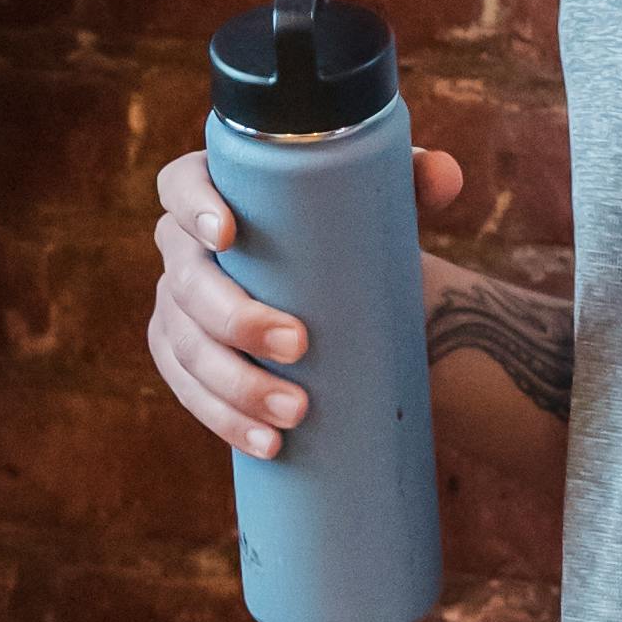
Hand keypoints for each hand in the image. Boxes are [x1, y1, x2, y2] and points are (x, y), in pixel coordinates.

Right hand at [149, 138, 466, 450]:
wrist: (340, 298)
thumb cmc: (349, 235)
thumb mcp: (381, 206)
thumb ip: (414, 181)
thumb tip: (444, 177)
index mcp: (213, 194)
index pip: (179, 185)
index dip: (191, 207)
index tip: (228, 235)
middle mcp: (182, 248)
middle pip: (186, 280)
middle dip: (236, 318)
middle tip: (298, 344)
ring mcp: (176, 308)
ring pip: (186, 347)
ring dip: (235, 385)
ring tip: (296, 411)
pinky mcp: (182, 359)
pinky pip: (189, 392)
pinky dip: (226, 420)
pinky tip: (267, 444)